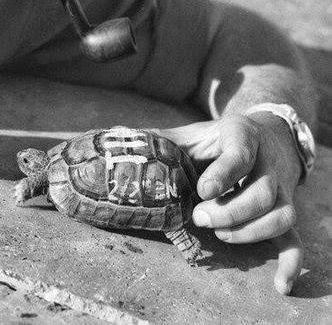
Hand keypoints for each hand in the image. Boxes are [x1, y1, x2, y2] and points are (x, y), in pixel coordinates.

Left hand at [162, 113, 302, 294]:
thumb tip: (123, 141)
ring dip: (250, 232)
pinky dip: (290, 263)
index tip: (202, 190)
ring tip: (221, 234)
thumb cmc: (218, 139)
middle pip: (262, 192)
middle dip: (230, 211)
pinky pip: (295, 239)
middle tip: (200, 217)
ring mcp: (280, 188)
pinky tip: (279, 284)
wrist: (264, 135)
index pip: (240, 154)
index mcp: (242, 136)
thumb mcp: (193, 133)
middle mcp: (267, 163)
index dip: (223, 174)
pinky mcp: (284, 209)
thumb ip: (163, 141)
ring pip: (280, 214)